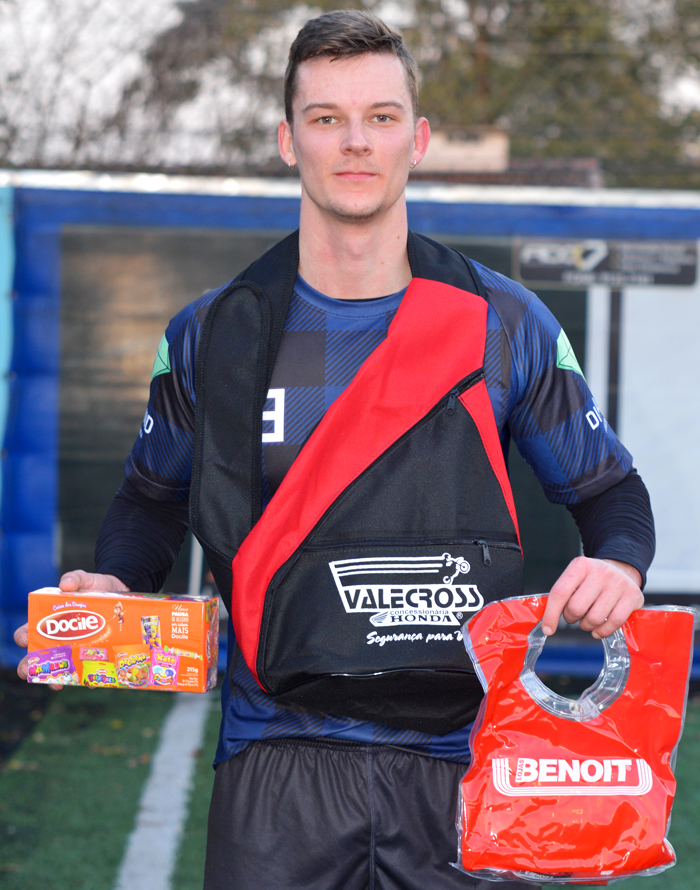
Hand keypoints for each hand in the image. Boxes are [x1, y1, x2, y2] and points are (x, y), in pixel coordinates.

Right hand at [15, 570, 128, 685]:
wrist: (120, 594)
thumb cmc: (95, 587)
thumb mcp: (85, 579)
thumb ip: (75, 578)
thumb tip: (65, 584)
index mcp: (50, 620)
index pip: (28, 631)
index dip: (23, 637)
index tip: (26, 640)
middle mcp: (58, 638)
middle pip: (37, 656)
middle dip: (30, 666)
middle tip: (30, 672)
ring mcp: (75, 649)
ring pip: (59, 668)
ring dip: (55, 678)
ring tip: (57, 684)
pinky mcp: (92, 656)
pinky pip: (86, 670)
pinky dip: (86, 678)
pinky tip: (89, 682)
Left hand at [541, 556, 642, 639]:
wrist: (621, 570)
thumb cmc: (592, 580)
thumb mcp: (575, 578)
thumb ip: (561, 596)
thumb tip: (547, 623)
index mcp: (581, 565)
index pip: (560, 592)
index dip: (551, 614)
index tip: (547, 629)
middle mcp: (601, 572)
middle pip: (576, 608)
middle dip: (571, 618)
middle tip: (574, 616)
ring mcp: (619, 583)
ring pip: (594, 618)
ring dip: (586, 626)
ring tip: (587, 620)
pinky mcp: (633, 596)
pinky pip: (614, 623)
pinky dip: (602, 632)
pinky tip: (598, 630)